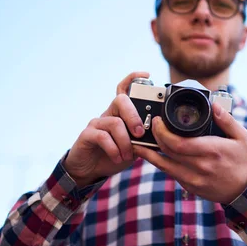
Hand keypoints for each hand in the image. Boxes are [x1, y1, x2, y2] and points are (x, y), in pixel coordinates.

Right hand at [63, 71, 148, 186]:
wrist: (89, 170)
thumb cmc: (114, 156)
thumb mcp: (133, 148)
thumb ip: (143, 140)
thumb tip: (159, 137)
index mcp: (120, 114)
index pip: (124, 90)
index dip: (133, 79)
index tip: (147, 75)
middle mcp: (108, 114)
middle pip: (121, 101)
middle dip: (134, 116)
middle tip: (140, 134)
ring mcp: (96, 123)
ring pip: (115, 123)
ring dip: (125, 142)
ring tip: (127, 155)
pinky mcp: (87, 134)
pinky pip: (102, 136)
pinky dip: (114, 149)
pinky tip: (118, 158)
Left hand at [133, 103, 246, 203]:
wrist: (243, 190)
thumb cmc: (241, 161)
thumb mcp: (241, 137)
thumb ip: (227, 120)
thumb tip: (214, 105)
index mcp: (211, 150)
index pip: (178, 143)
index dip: (162, 132)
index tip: (157, 120)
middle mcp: (200, 166)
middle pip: (168, 152)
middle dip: (155, 137)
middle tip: (151, 126)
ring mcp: (193, 178)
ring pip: (163, 165)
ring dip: (149, 154)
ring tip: (139, 143)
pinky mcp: (189, 186)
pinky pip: (169, 173)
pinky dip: (159, 163)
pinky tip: (152, 155)